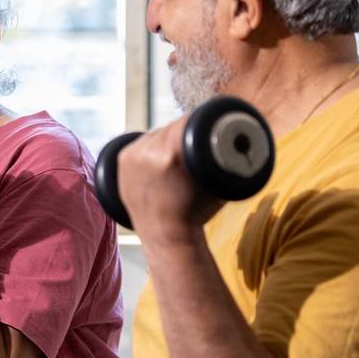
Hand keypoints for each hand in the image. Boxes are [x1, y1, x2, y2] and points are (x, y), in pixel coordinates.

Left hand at [118, 117, 223, 242]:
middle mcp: (148, 152)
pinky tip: (158, 156)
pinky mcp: (122, 160)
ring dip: (166, 139)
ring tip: (176, 155)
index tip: (206, 129)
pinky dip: (150, 147)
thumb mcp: (216, 181)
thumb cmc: (197, 212)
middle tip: (193, 145)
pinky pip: (141, 142)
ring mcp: (133, 156)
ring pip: (156, 134)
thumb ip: (218, 155)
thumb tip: (236, 135)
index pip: (188, 122)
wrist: (167, 236)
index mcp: (172, 154)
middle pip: (171, 127)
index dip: (200, 122)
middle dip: (183, 133)